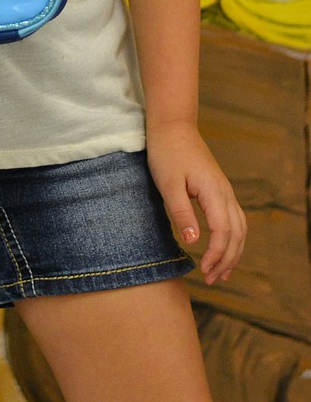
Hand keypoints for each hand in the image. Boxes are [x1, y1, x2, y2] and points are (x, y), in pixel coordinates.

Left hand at [146, 120, 246, 284]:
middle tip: (211, 280)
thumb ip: (181, 212)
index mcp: (213, 191)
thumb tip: (194, 241)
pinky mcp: (219, 189)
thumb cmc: (166, 152)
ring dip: (233, 252)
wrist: (173, 125)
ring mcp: (224, 190)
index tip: (203, 271)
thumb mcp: (168, 183)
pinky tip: (222, 248)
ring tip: (220, 274)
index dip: (216, 254)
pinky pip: (234, 219)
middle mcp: (225, 192)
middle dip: (227, 259)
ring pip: (240, 227)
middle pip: (237, 234)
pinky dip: (232, 238)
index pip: (223, 231)